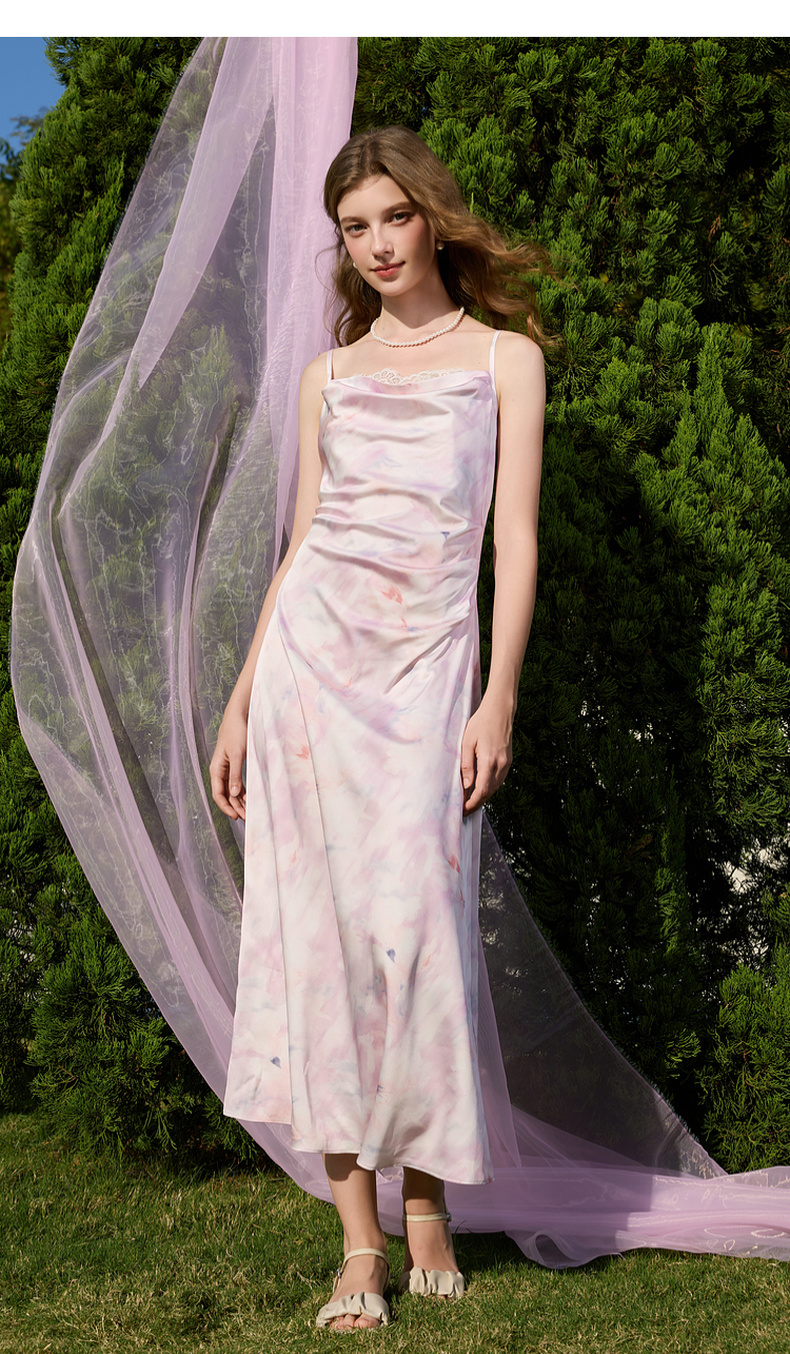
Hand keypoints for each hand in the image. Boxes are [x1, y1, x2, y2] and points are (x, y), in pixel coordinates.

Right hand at [210, 705, 248, 819]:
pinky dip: (242, 792)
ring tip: (250, 812)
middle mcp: (220, 771)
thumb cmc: (236, 733)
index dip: (226, 807)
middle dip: (235, 807)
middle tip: (247, 818)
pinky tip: (249, 799)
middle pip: (225, 795)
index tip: (236, 817)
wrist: (238, 717)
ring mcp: (227, 769)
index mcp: (216, 769)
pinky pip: (237, 783)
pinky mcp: (234, 765)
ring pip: (231, 790)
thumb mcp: (238, 755)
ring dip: (239, 801)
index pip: (218, 794)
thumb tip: (234, 794)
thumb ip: (235, 775)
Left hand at [460, 697, 512, 814]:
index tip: (463, 810)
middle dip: (477, 803)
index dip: (472, 803)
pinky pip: (499, 780)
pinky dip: (490, 787)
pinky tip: (481, 788)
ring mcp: (506, 763)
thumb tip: (467, 786)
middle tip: (465, 810)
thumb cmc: (481, 723)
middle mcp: (501, 765)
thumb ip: (467, 765)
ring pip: (496, 787)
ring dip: (484, 796)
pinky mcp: (508, 761)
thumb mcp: (467, 742)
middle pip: (489, 792)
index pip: (481, 790)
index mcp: (489, 761)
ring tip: (471, 802)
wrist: (500, 711)